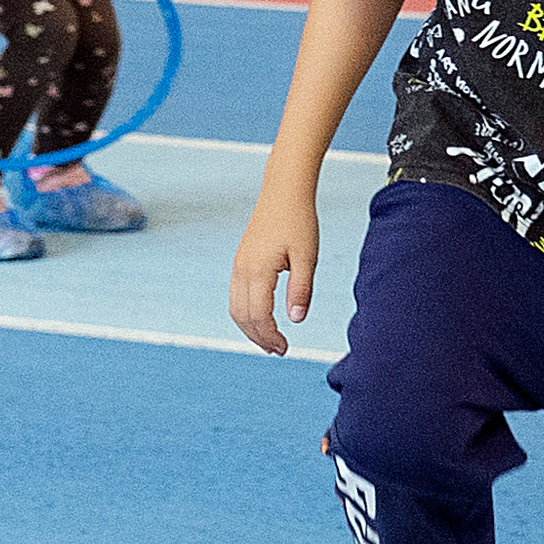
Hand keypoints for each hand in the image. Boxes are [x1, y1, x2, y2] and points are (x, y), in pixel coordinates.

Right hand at [230, 187, 319, 355]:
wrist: (283, 193)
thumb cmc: (300, 222)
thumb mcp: (307, 257)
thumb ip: (301, 290)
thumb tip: (296, 320)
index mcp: (258, 270)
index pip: (259, 316)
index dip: (271, 337)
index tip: (286, 349)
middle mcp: (242, 270)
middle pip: (243, 317)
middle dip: (259, 338)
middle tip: (280, 351)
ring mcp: (238, 265)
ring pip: (236, 308)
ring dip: (250, 328)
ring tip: (270, 341)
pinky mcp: (240, 261)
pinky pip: (236, 295)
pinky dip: (246, 313)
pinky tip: (262, 318)